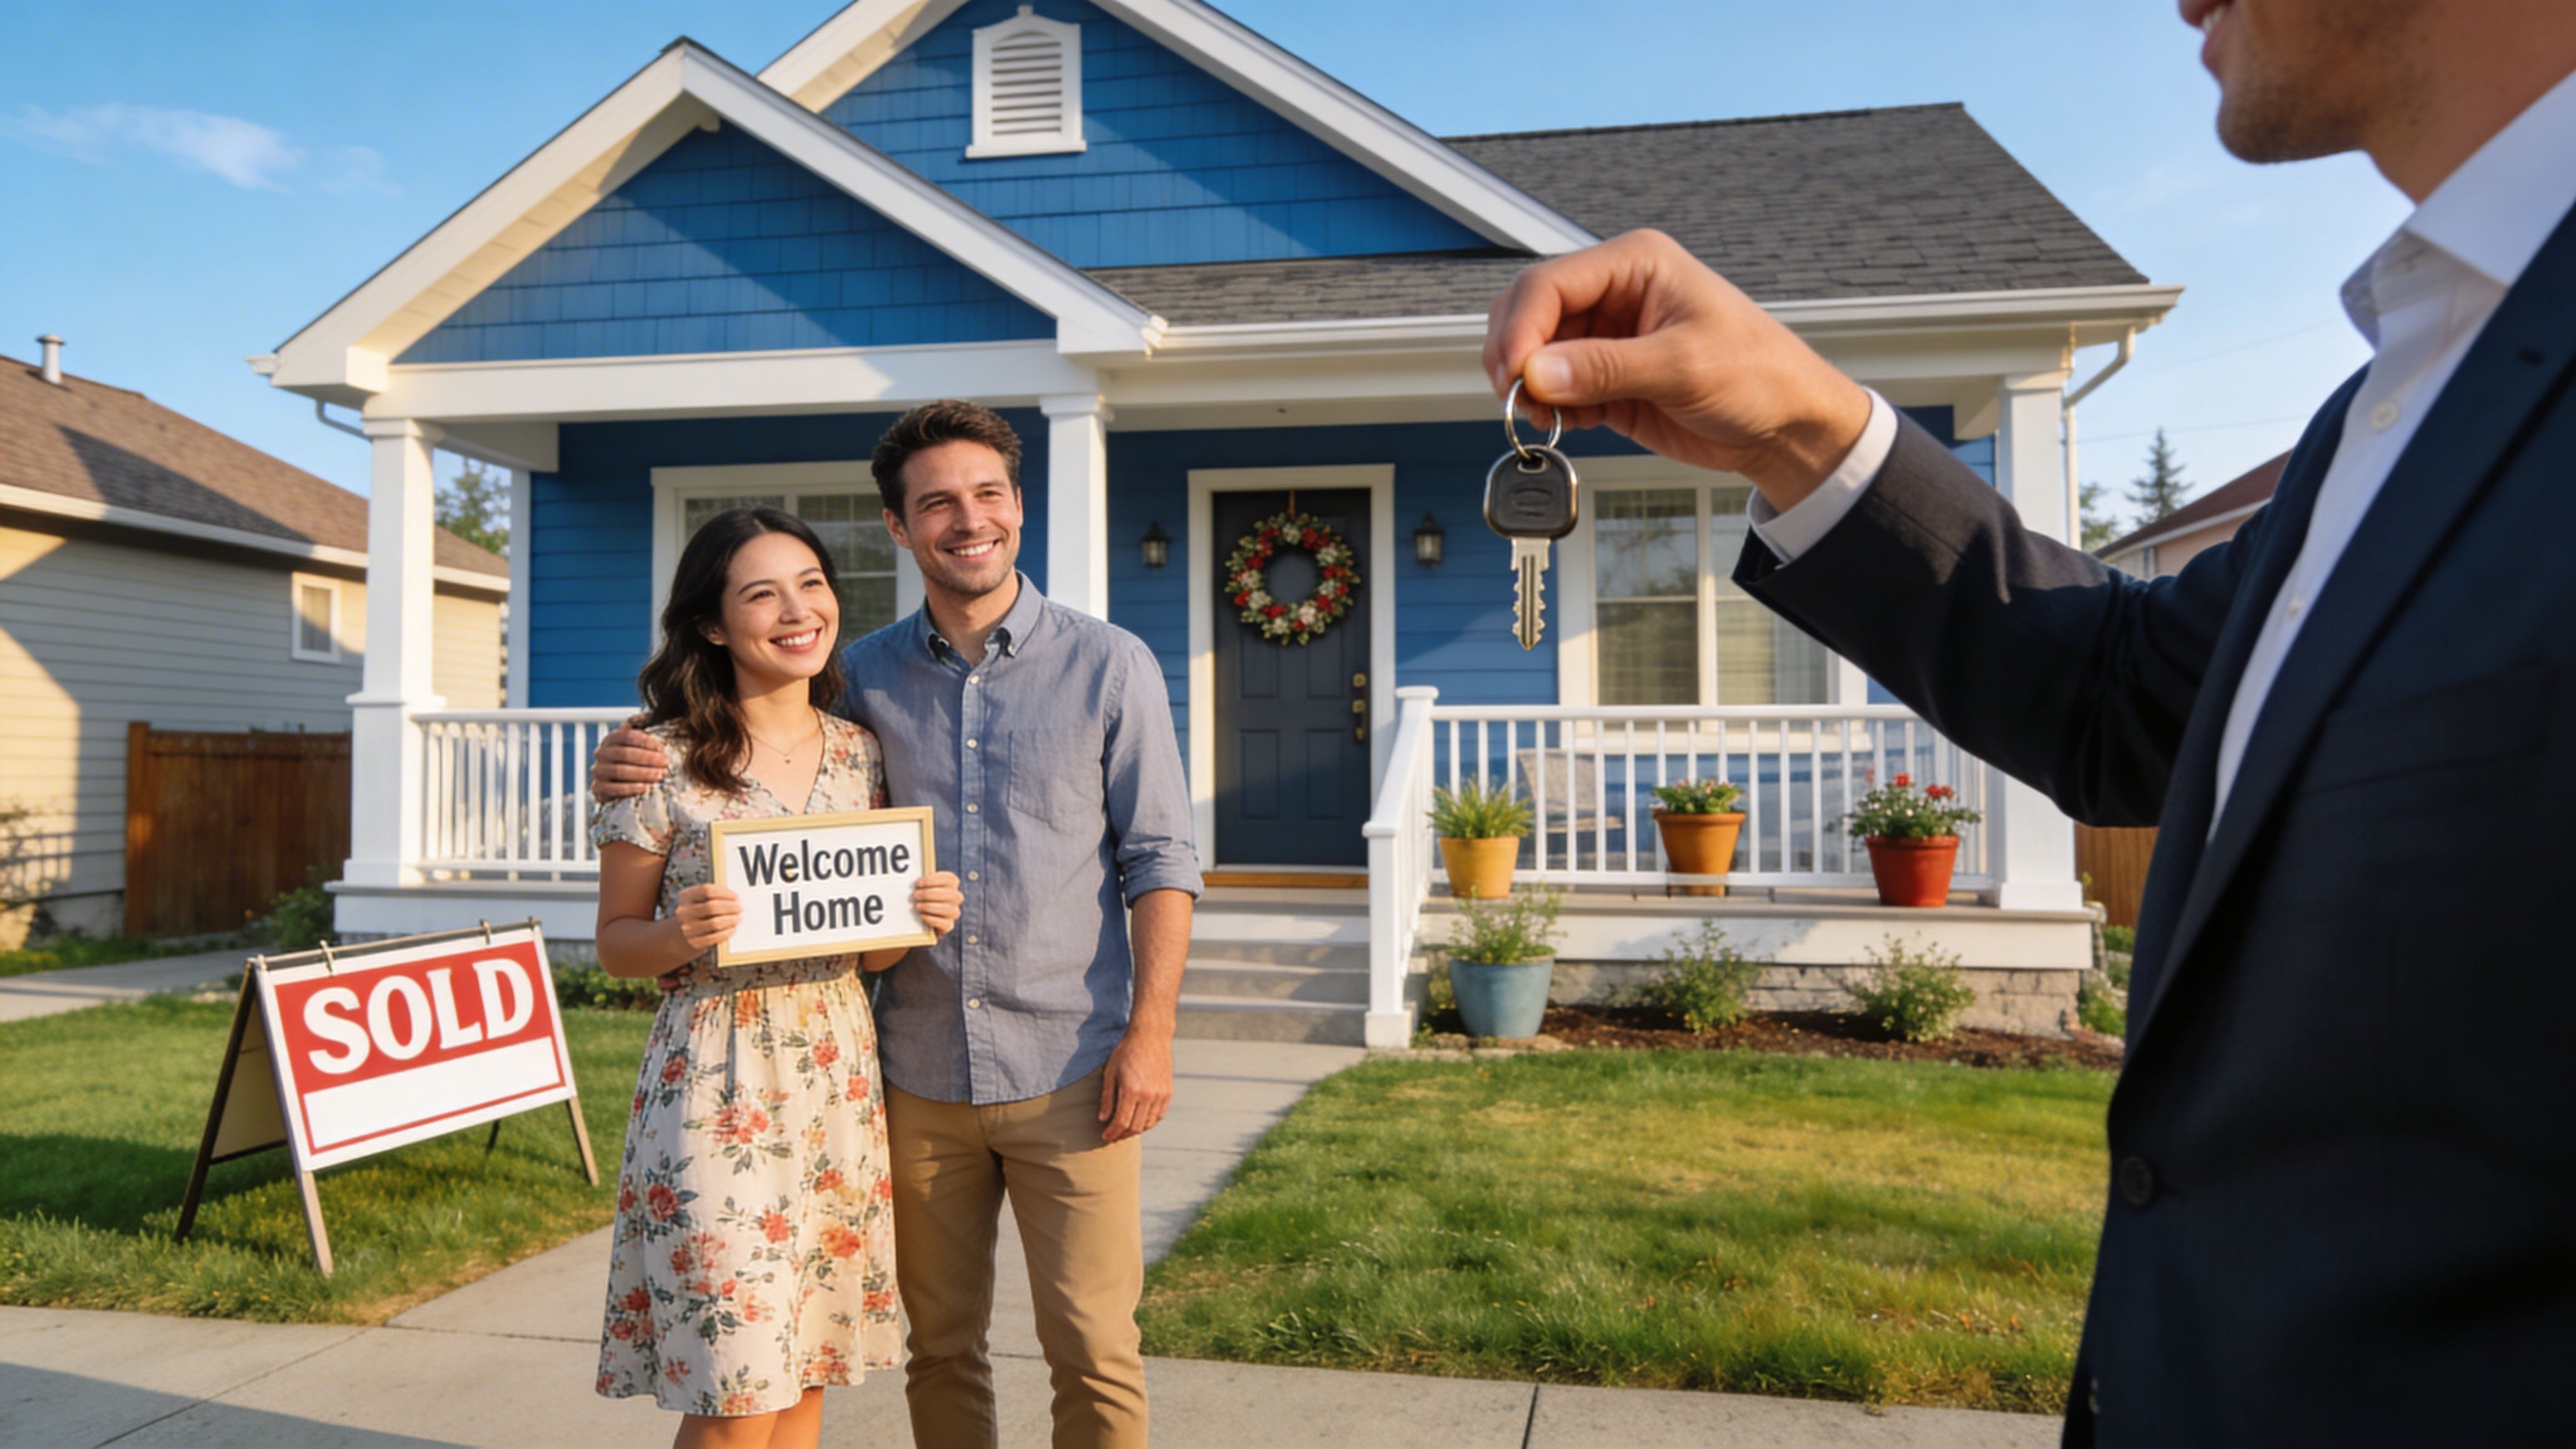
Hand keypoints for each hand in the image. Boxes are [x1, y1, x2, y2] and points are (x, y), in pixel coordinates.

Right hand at [590, 714, 668, 802]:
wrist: (615, 784)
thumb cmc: (632, 759)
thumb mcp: (637, 743)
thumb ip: (642, 729)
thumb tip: (649, 714)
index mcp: (611, 739)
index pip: (626, 735)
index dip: (645, 740)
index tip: (662, 747)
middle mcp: (602, 753)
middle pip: (624, 753)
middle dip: (648, 758)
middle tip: (665, 762)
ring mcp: (599, 771)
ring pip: (620, 771)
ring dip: (643, 773)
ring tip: (660, 775)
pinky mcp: (599, 789)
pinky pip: (615, 789)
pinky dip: (632, 788)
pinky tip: (647, 788)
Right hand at [672, 883, 739, 951]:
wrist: (681, 935)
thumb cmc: (699, 914)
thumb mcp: (700, 901)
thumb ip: (714, 897)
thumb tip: (735, 899)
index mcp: (686, 897)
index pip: (706, 890)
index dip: (724, 892)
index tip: (736, 896)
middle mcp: (684, 912)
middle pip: (711, 906)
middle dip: (729, 907)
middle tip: (740, 908)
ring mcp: (688, 928)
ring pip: (714, 923)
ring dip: (730, 920)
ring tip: (738, 918)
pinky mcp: (694, 942)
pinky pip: (714, 938)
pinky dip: (726, 933)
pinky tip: (733, 929)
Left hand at [910, 871, 961, 936]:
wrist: (924, 921)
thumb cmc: (923, 899)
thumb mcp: (923, 888)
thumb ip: (922, 883)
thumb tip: (910, 882)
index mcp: (951, 884)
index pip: (949, 879)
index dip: (933, 880)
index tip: (918, 883)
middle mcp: (956, 897)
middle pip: (948, 893)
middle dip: (928, 894)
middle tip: (914, 895)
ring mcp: (953, 912)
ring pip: (947, 908)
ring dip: (929, 906)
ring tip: (917, 906)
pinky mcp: (948, 925)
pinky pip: (944, 923)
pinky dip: (931, 919)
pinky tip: (922, 916)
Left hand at [1097, 1029, 1172, 1143]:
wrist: (1150, 1036)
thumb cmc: (1126, 1051)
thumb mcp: (1110, 1072)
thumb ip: (1107, 1098)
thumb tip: (1103, 1119)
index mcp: (1131, 1090)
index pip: (1121, 1122)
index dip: (1112, 1134)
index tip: (1105, 1137)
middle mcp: (1148, 1095)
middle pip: (1136, 1127)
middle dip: (1123, 1135)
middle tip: (1114, 1135)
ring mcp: (1160, 1094)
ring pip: (1149, 1124)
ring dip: (1136, 1130)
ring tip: (1125, 1129)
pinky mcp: (1168, 1092)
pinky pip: (1159, 1115)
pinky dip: (1149, 1122)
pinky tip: (1140, 1119)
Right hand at [1482, 229, 1873, 504]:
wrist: (1787, 427)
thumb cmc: (1760, 376)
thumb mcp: (1682, 367)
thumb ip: (1604, 368)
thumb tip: (1537, 371)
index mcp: (1636, 265)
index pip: (1549, 284)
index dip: (1521, 329)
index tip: (1515, 376)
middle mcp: (1615, 293)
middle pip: (1530, 312)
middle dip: (1516, 356)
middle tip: (1519, 399)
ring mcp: (1609, 337)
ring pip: (1535, 353)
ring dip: (1530, 387)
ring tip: (1548, 416)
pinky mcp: (1607, 377)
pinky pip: (1555, 388)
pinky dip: (1551, 408)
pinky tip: (1571, 423)